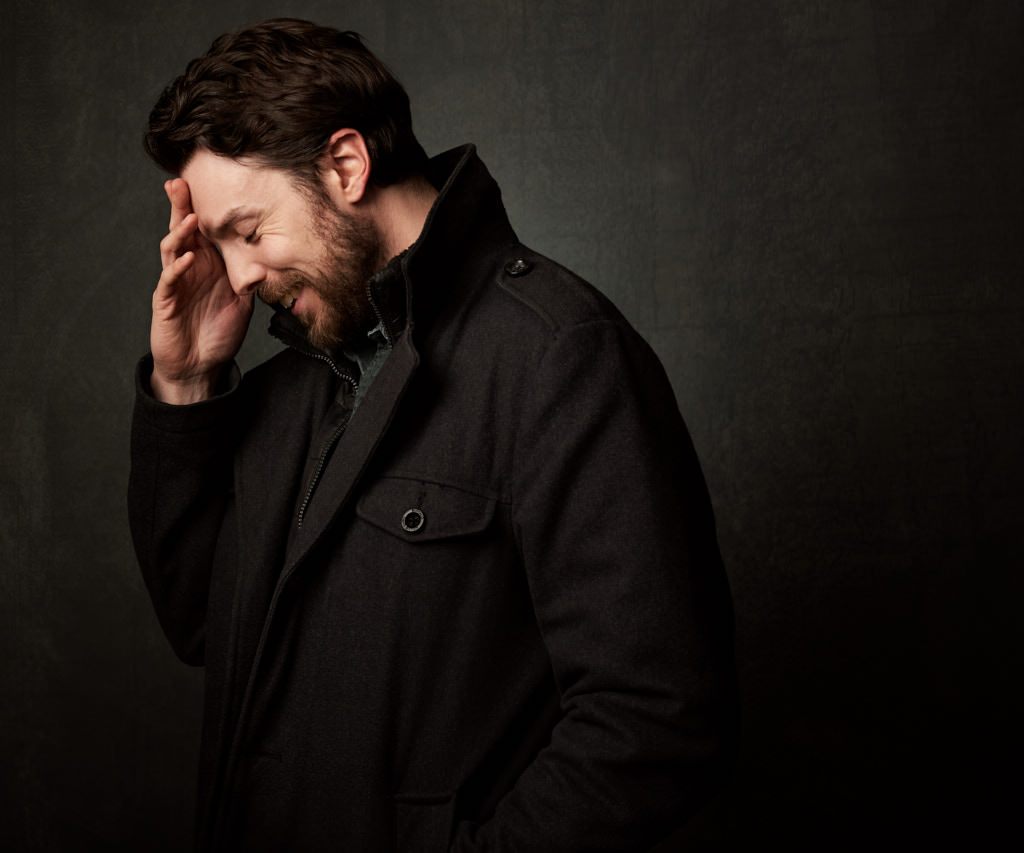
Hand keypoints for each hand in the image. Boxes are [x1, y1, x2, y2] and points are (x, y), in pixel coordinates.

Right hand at [149, 178, 253, 403]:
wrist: (201, 365)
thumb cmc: (219, 332)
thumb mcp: (243, 303)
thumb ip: (251, 281)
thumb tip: (269, 263)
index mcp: (208, 264)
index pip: (204, 230)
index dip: (203, 208)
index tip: (207, 184)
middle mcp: (190, 268)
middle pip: (183, 231)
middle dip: (181, 207)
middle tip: (179, 182)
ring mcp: (176, 282)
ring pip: (172, 249)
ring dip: (180, 233)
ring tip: (190, 217)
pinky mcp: (166, 301)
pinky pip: (170, 280)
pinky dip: (178, 268)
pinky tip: (188, 259)